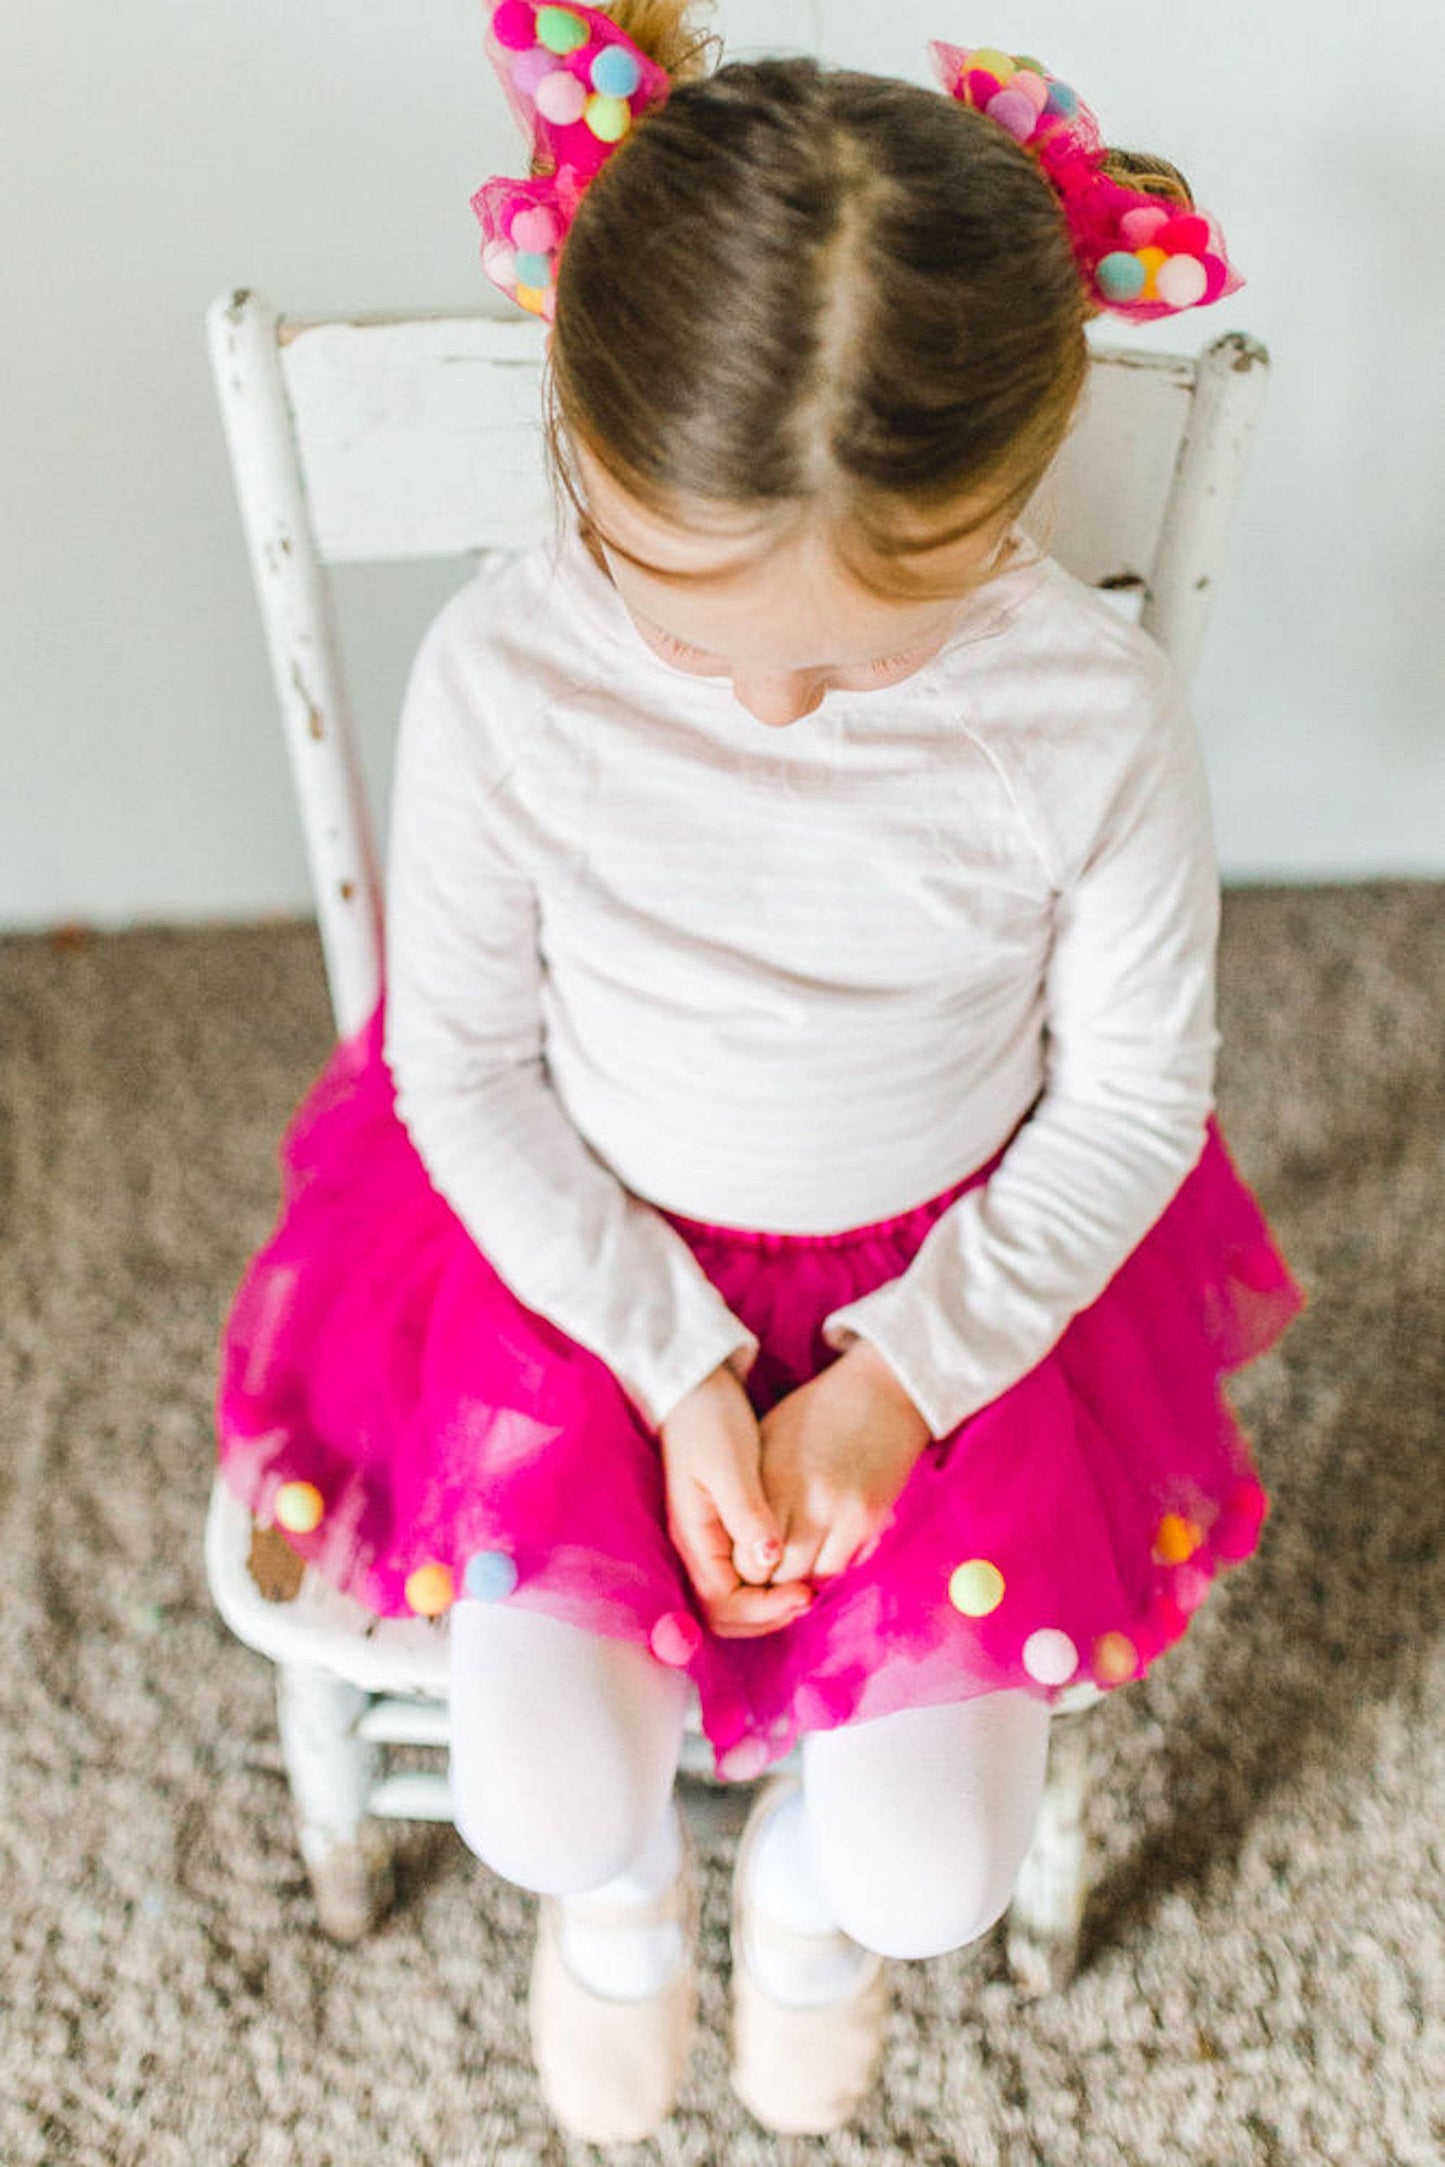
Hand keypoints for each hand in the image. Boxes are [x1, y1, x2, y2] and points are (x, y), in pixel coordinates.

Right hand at [658, 1363, 815, 1638]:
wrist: (696, 1386)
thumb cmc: (710, 1420)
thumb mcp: (731, 1465)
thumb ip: (748, 1515)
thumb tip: (768, 1561)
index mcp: (695, 1537)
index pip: (721, 1604)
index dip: (764, 1610)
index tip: (804, 1595)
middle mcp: (697, 1546)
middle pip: (725, 1611)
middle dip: (767, 1615)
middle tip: (809, 1598)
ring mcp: (708, 1537)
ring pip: (734, 1596)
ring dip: (768, 1602)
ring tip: (807, 1587)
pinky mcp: (722, 1525)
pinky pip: (742, 1572)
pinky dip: (768, 1582)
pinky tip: (795, 1565)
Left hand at [759, 1340, 932, 1586]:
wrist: (881, 1390)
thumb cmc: (817, 1412)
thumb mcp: (768, 1440)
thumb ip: (751, 1490)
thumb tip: (733, 1537)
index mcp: (768, 1478)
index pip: (745, 1557)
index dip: (744, 1568)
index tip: (748, 1561)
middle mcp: (800, 1499)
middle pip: (776, 1575)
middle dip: (770, 1581)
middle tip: (771, 1573)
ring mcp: (837, 1511)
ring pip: (809, 1579)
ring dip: (800, 1580)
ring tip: (796, 1566)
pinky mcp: (867, 1518)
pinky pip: (842, 1567)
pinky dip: (829, 1570)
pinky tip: (824, 1554)